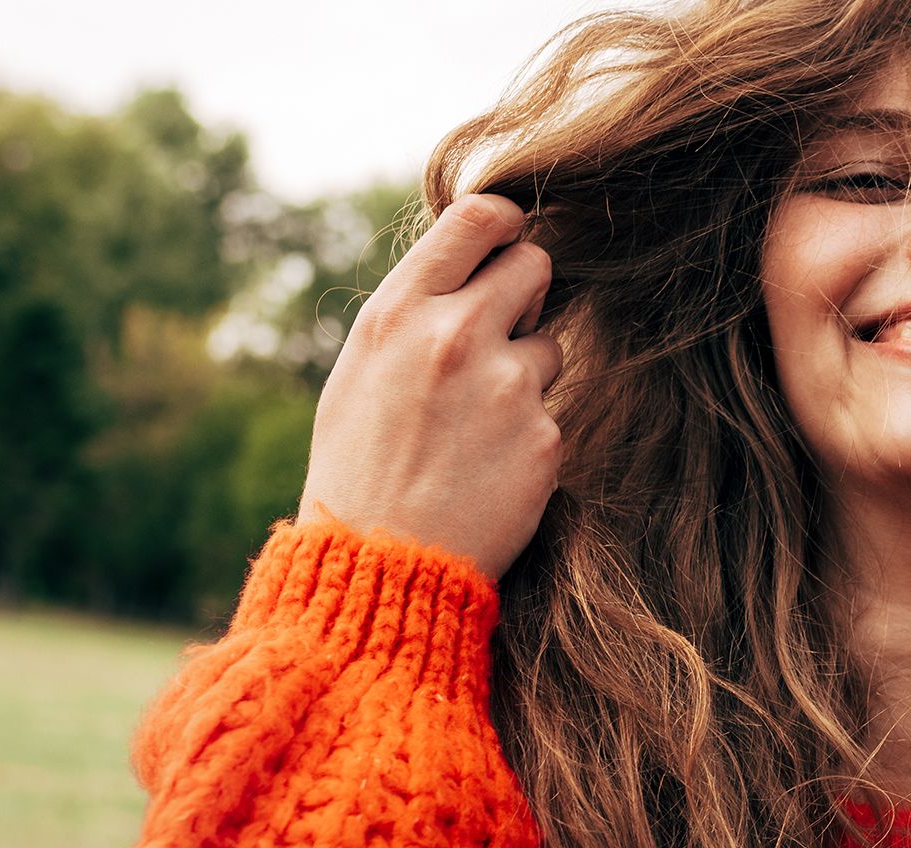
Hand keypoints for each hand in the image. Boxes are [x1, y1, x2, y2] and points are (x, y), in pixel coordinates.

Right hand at [296, 193, 565, 583]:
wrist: (380, 564)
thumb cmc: (359, 468)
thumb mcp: (361, 370)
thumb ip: (415, 312)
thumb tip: (468, 268)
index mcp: (399, 311)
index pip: (478, 219)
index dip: (506, 223)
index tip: (511, 237)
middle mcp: (455, 336)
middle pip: (535, 266)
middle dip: (525, 293)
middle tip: (500, 333)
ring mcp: (507, 386)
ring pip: (549, 347)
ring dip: (526, 375)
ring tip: (473, 426)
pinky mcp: (543, 437)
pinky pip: (551, 412)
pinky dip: (528, 435)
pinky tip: (487, 468)